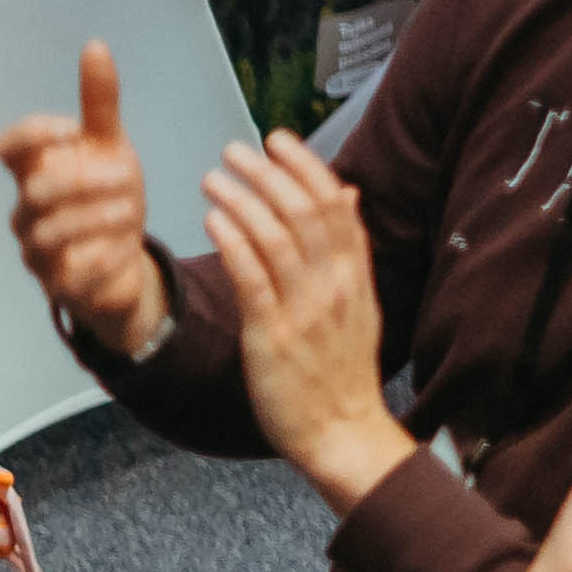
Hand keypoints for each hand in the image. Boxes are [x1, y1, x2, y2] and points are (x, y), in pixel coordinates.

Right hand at [0, 41, 168, 353]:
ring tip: (134, 211)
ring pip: (52, 233)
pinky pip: (73, 274)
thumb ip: (100, 101)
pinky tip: (126, 249)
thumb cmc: (108, 194)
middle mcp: (27, 208)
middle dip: (84, 182)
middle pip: (36, 191)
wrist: (123, 259)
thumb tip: (96, 45)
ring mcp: (37, 249)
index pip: (7, 146)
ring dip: (98, 219)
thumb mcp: (110, 146)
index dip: (33, 135)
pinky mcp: (57, 286)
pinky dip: (103, 259)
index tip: (73, 130)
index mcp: (34, 169)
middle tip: (128, 177)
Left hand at [199, 129, 404, 512]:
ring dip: (242, 200)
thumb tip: (346, 194)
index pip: (336, 207)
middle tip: (235, 150)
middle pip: (304, 213)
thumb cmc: (341, 369)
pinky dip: (233, 242)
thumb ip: (349, 250)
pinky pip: (252, 279)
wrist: (343, 433)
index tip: (278, 138)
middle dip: (268, 174)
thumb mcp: (359, 304)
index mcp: (355, 278)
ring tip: (214, 176)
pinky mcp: (274, 336)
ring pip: (276, 239)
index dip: (307, 167)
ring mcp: (306, 311)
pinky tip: (212, 219)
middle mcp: (335, 288)